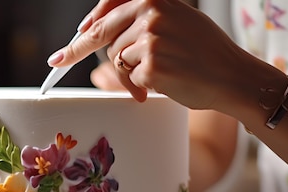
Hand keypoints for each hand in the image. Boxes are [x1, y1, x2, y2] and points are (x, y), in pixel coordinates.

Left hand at [48, 0, 251, 111]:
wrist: (231, 75)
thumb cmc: (205, 52)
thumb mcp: (178, 19)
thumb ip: (145, 17)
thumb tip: (103, 26)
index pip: (110, 8)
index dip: (88, 24)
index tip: (72, 38)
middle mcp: (150, 13)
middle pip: (102, 34)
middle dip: (75, 50)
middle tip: (55, 62)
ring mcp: (149, 39)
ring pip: (117, 60)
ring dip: (128, 74)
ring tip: (157, 76)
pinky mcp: (149, 65)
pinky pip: (129, 79)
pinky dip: (139, 86)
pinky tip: (163, 84)